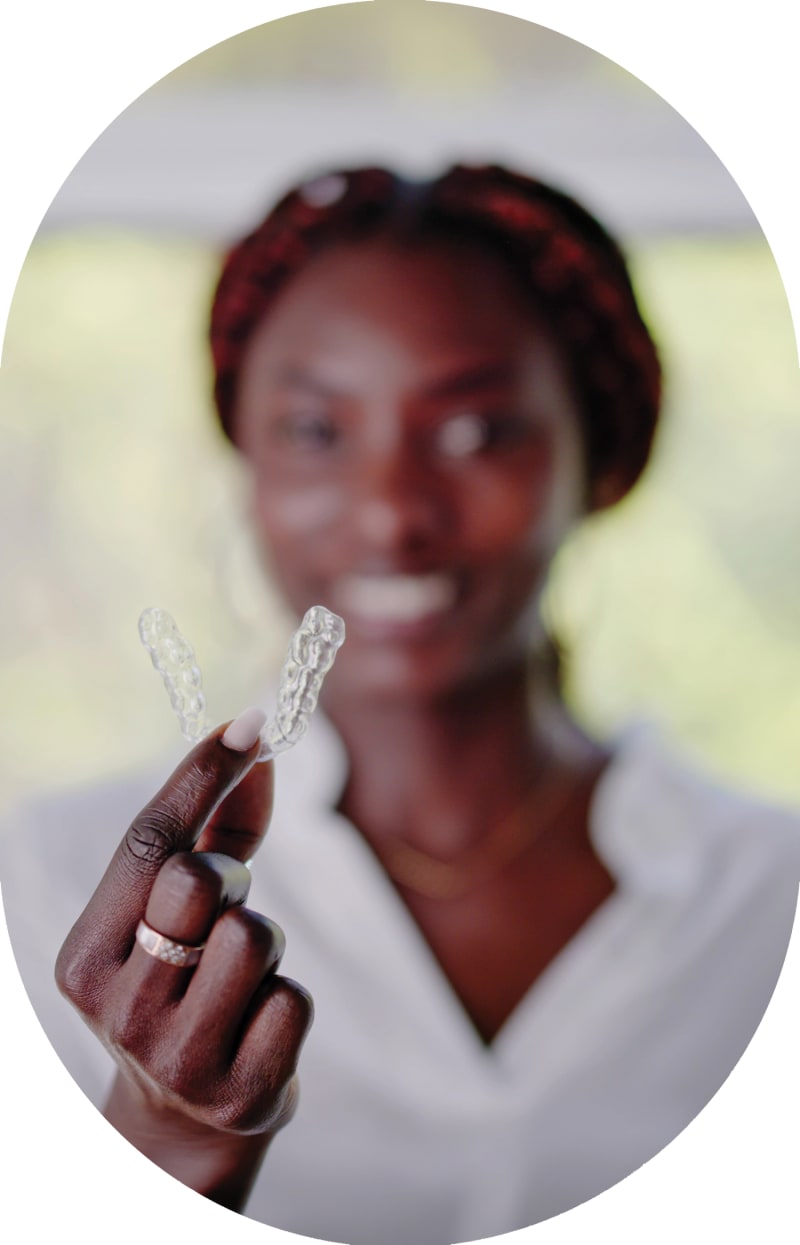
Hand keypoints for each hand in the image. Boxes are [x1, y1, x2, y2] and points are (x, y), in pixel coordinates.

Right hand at [55, 714, 312, 1207]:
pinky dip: (287, 1003)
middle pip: (199, 882)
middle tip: (225, 914)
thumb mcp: (179, 919)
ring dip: (265, 949)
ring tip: (240, 984)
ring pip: (255, 938)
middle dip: (232, 880)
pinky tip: (258, 1032)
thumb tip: (260, 748)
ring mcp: (175, 1058)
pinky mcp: (238, 1094)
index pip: (146, 843)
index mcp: (86, 957)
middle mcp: (118, 1008)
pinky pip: (294, 1000)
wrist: (185, 1126)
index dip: (201, 773)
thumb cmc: (185, 990)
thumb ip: (216, 832)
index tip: (251, 722)